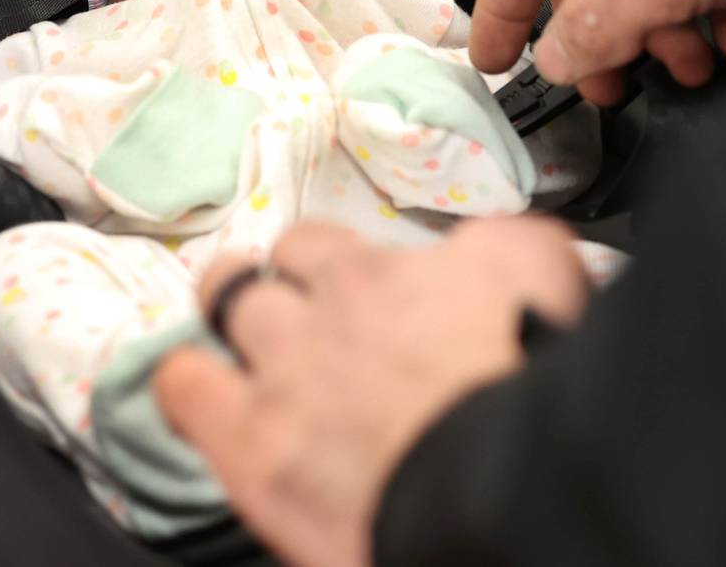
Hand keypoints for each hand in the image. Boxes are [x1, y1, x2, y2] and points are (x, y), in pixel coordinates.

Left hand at [155, 216, 587, 566]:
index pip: (316, 243)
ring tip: (233, 341)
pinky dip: (187, 382)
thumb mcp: (541, 273)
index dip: (318, 265)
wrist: (509, 482)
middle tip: (281, 315)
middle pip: (264, 266)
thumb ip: (504, 242)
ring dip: (226, 314)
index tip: (330, 289)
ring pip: (220, 304)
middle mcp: (322, 306)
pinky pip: (184, 388)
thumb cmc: (530, 378)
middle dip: (263, 283)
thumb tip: (481, 243)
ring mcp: (280, 370)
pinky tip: (199, 393)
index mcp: (382, 275)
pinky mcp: (252, 443)